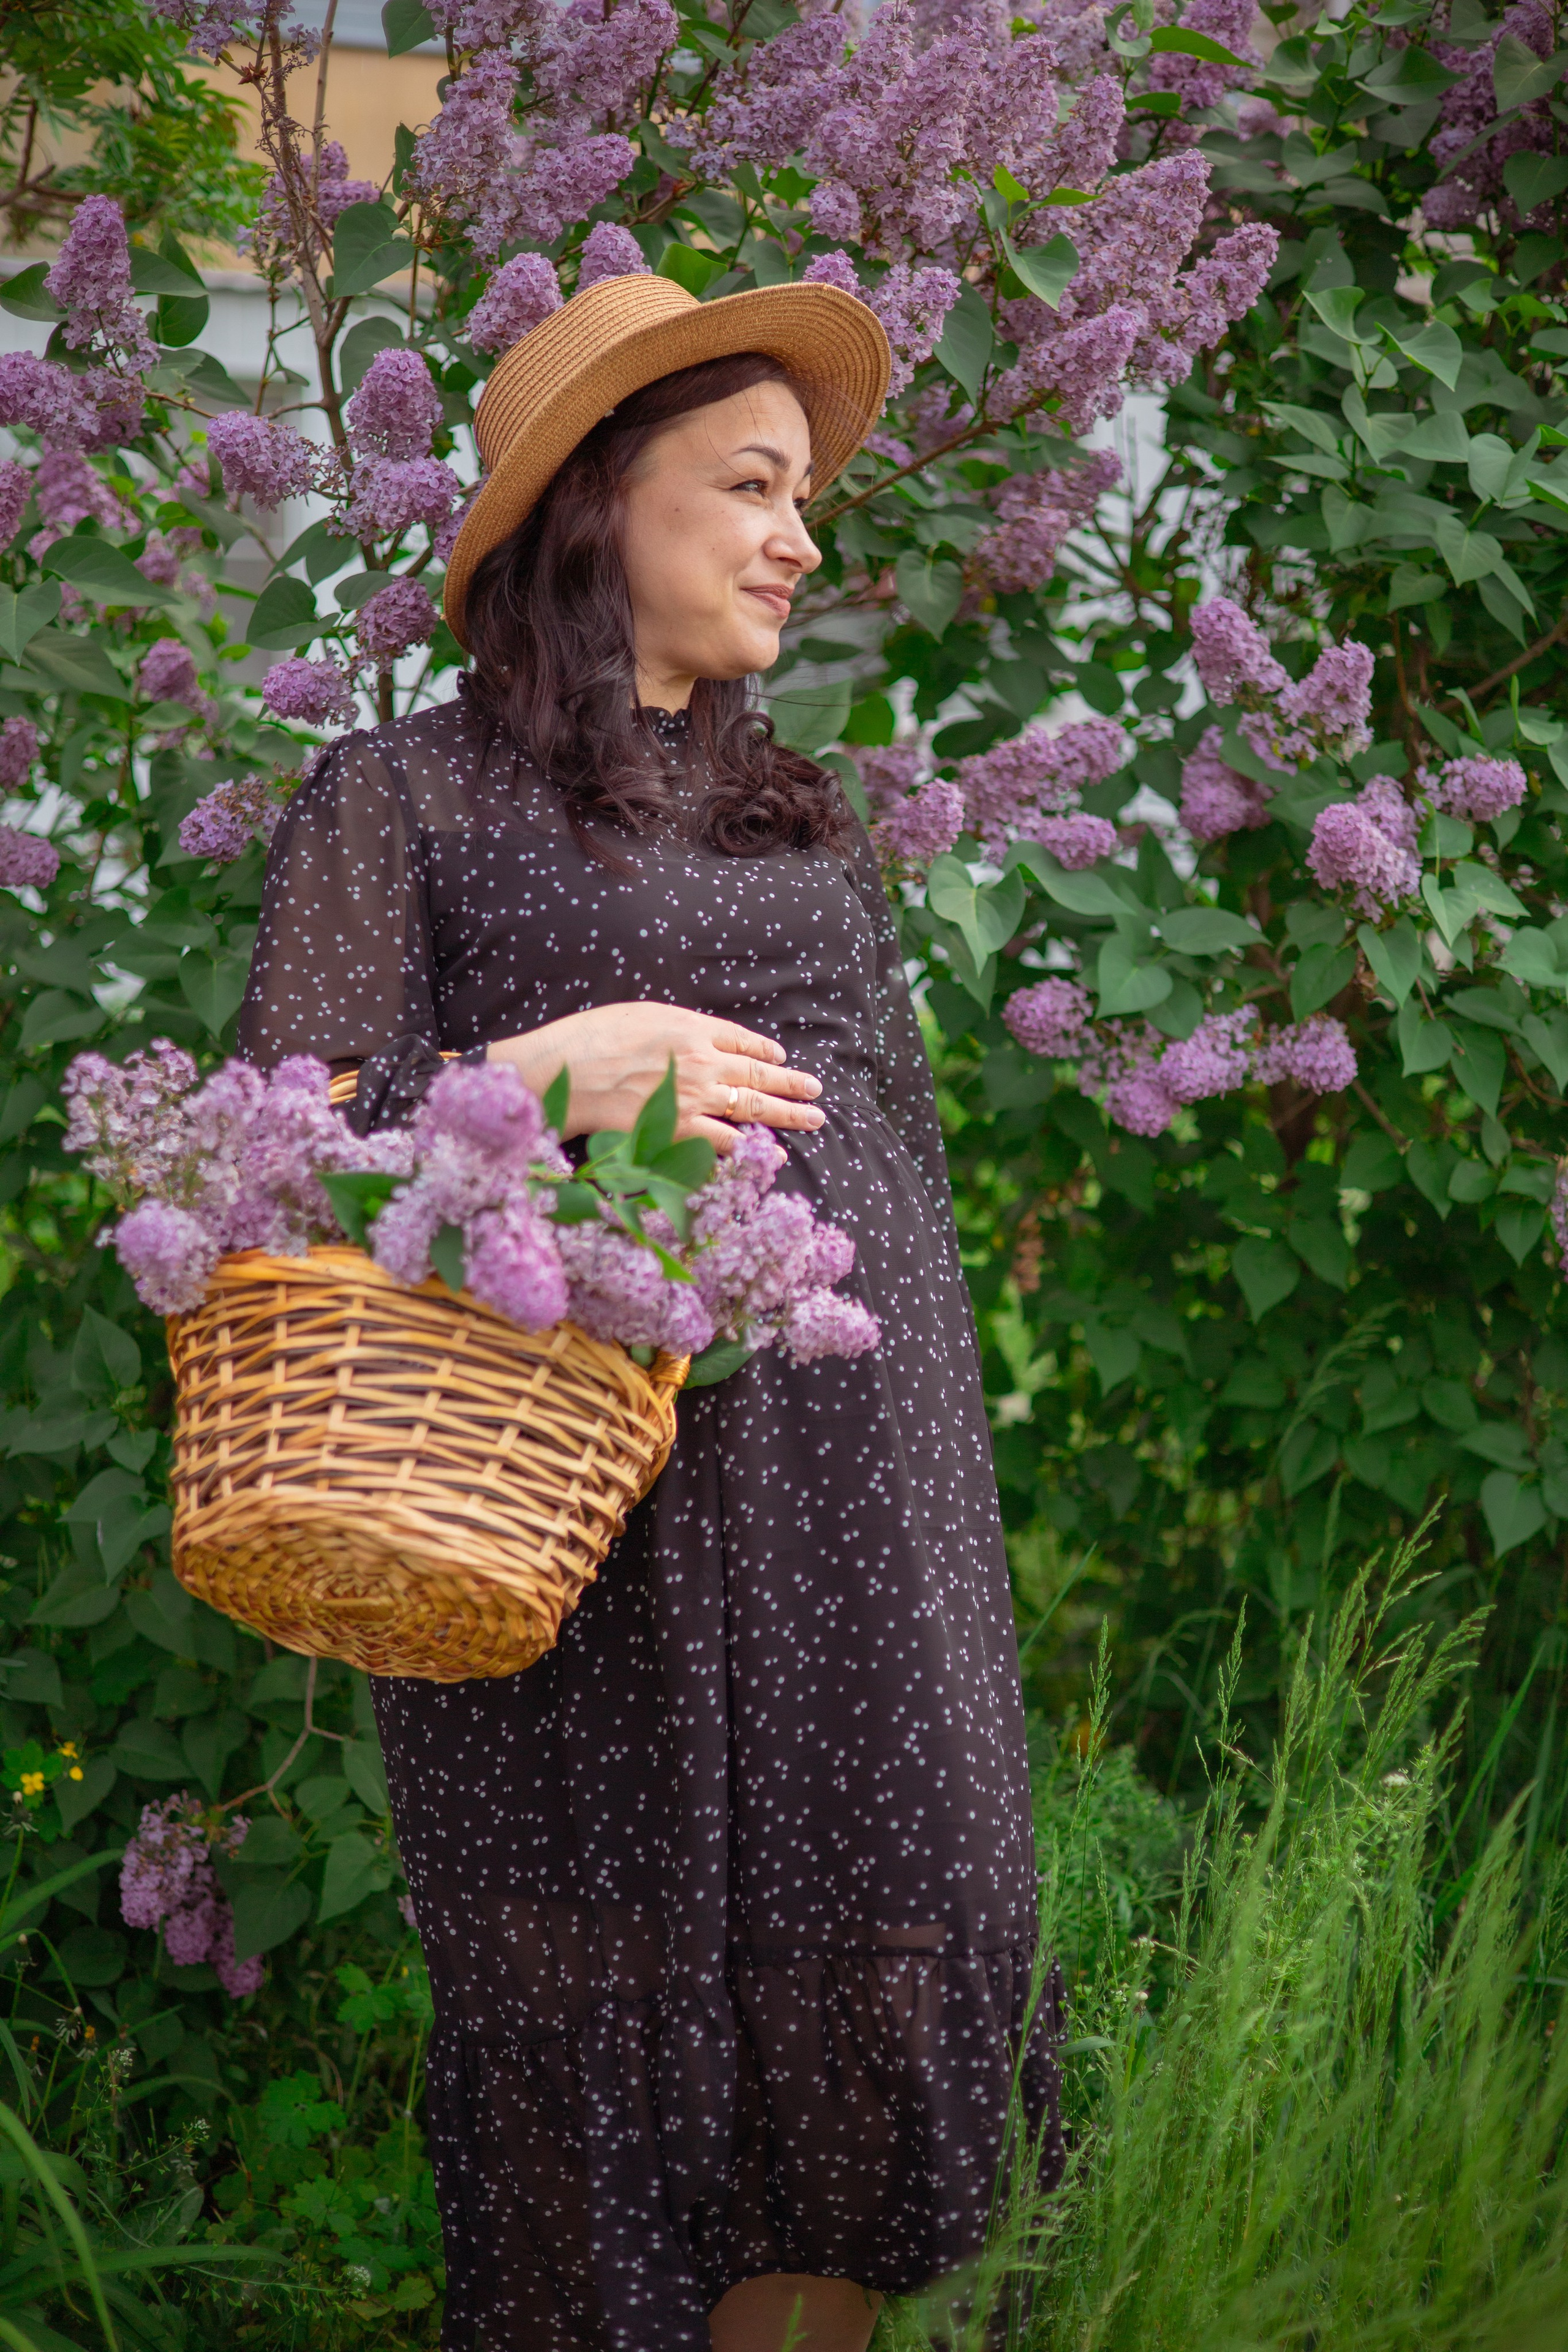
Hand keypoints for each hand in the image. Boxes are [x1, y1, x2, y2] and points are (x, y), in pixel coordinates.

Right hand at [486, 1001, 824, 1149]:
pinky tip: (771, 1152)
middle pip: (759, 1074)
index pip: (743, 1041)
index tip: (780, 1058)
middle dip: (792, 1083)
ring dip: (788, 1114)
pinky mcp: (680, 1130)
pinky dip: (751, 1147)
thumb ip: (678, 1027)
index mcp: (693, 1028)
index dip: (766, 1052)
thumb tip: (699, 1039)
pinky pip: (726, 1141)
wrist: (567, 1071)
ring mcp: (696, 1098)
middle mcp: (704, 1062)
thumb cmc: (593, 1038)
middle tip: (816, 1090)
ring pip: (754, 1108)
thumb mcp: (643, 1015)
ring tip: (812, 1118)